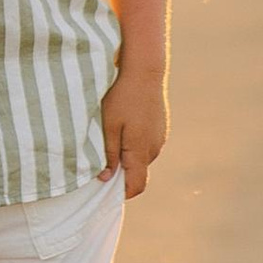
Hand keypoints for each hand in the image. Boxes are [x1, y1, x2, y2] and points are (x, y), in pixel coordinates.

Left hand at [100, 60, 167, 195]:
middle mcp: (154, 148)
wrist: (144, 71)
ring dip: (128, 156)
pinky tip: (124, 126)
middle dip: (121, 172)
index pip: (136, 186)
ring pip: (141, 158)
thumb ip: (108, 154)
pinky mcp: (161, 129)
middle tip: (101, 158)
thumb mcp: (108, 125)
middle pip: (137, 173)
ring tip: (112, 137)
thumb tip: (106, 178)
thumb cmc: (121, 96)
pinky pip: (147, 145)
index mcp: (140, 150)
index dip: (121, 192)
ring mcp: (160, 138)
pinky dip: (135, 144)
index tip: (104, 187)